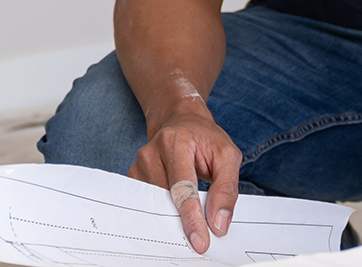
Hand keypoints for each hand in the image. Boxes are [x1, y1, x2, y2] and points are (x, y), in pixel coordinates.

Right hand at [129, 106, 243, 253]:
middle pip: (166, 199)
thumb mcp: (228, 156)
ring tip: (192, 218)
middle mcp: (151, 151)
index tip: (200, 241)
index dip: (192, 217)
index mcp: (176, 141)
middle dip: (183, 221)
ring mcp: (139, 164)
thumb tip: (218, 223)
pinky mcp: (134, 175)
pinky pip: (149, 202)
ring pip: (156, 204)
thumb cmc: (205, 139)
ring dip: (174, 216)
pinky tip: (176, 211)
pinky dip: (164, 211)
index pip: (183, 187)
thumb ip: (226, 189)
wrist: (181, 121)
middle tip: (200, 239)